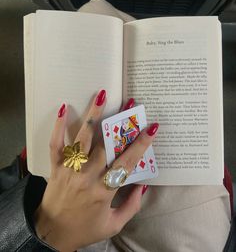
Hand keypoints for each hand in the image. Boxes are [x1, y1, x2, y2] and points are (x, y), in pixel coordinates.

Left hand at [34, 90, 157, 250]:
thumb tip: (144, 185)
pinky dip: (58, 126)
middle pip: (107, 144)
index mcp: (104, 190)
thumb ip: (132, 206)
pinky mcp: (56, 166)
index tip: (151, 128)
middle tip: (131, 103)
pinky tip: (64, 107)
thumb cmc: (84, 229)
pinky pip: (56, 144)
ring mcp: (70, 169)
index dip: (141, 144)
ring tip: (102, 95)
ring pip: (83, 138)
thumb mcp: (114, 225)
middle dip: (121, 122)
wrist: (52, 233)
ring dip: (93, 115)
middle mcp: (88, 175)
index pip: (127, 162)